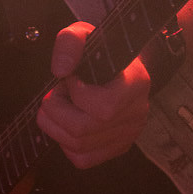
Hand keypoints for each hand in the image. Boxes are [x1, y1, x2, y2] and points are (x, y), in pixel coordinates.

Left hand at [37, 21, 150, 168]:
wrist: (122, 65)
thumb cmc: (103, 51)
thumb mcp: (85, 34)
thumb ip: (70, 43)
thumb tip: (60, 71)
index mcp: (136, 84)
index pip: (104, 107)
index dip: (76, 94)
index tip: (70, 78)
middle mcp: (136, 113)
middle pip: (83, 130)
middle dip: (56, 111)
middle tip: (56, 93)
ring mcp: (128, 134)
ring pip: (78, 147)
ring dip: (55, 126)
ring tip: (60, 105)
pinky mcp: (118, 147)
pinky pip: (82, 159)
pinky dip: (65, 143)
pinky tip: (67, 122)